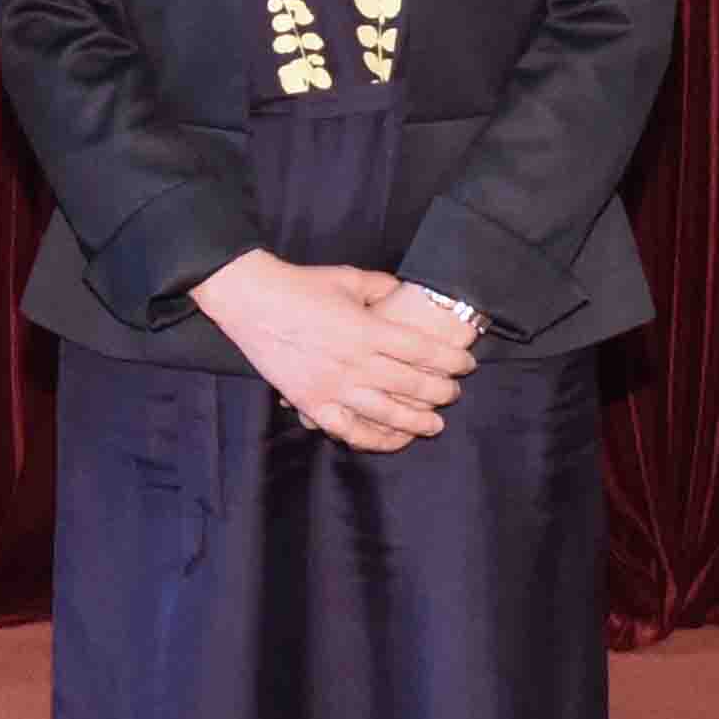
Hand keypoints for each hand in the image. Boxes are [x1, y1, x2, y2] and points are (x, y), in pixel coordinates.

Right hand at [193, 252, 474, 453]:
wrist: (251, 301)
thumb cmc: (300, 285)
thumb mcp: (349, 278)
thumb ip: (383, 287)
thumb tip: (407, 292)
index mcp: (368, 330)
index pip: (423, 352)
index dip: (451, 361)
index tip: (467, 365)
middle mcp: (355, 362)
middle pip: (412, 385)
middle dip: (441, 392)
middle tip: (454, 394)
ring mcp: (333, 387)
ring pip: (387, 414)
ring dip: (417, 422)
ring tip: (435, 425)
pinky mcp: (312, 402)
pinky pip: (348, 431)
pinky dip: (373, 440)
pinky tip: (391, 440)